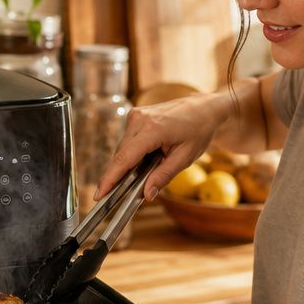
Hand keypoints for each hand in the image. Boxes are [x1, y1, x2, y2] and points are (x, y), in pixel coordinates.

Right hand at [95, 93, 223, 201]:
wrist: (203, 109)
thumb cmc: (198, 131)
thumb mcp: (185, 157)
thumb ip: (164, 176)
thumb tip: (147, 194)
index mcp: (153, 129)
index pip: (124, 158)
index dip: (110, 178)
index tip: (100, 194)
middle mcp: (139, 119)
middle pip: (120, 155)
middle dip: (120, 175)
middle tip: (124, 193)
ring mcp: (136, 115)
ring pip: (122, 149)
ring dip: (128, 164)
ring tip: (147, 169)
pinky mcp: (135, 116)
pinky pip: (127, 141)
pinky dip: (132, 154)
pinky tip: (145, 159)